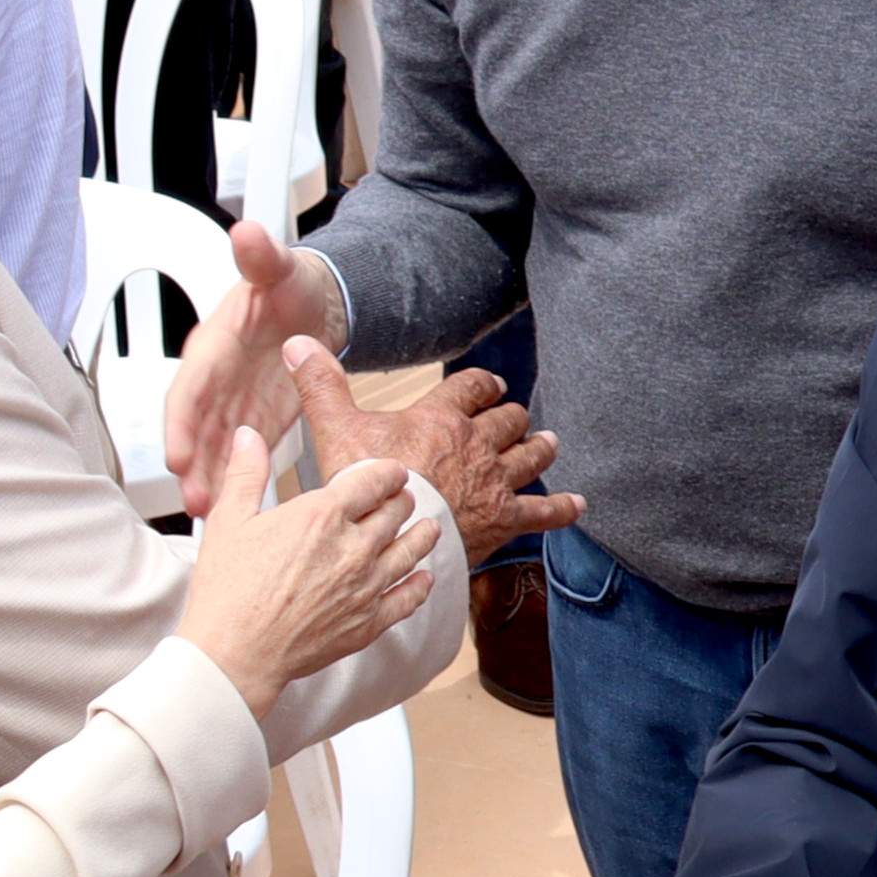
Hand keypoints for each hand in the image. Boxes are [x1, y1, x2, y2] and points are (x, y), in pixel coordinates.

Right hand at [162, 216, 345, 513]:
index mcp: (216, 344)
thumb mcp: (279, 267)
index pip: (191, 386)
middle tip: (193, 500)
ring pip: (215, 445)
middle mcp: (217, 377)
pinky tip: (232, 506)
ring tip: (208, 514)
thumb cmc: (290, 284)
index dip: (182, 422)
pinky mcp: (257, 417)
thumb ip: (262, 256)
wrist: (312, 301)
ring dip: (210, 478)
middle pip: (196, 426)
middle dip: (192, 464)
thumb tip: (246, 233)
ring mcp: (234, 400)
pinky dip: (236, 476)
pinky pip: (241, 451)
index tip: (177, 455)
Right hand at [176, 429, 437, 713]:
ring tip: (428, 528)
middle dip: (402, 502)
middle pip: (397, 513)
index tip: (393, 473)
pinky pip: (408, 599)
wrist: (234, 653)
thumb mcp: (229, 520)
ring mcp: (366, 586)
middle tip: (402, 501)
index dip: (388, 473)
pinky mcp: (369, 622)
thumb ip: (246, 472)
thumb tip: (249, 435)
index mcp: (322, 515)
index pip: (374, 481)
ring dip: (422, 535)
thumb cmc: (227, 590)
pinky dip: (419, 586)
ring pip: (412, 551)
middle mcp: (353, 548)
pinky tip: (423, 579)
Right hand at [287, 337, 582, 562]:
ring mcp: (495, 481)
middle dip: (511, 417)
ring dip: (540, 448)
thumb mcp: (335, 428)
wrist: (390, 533)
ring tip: (548, 442)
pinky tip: (577, 505)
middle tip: (517, 417)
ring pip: (529, 457)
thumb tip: (298, 343)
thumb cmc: (363, 482)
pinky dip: (561, 508)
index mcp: (440, 418)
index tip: (488, 385)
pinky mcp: (505, 518)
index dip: (482, 384)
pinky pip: (542, 511)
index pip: (471, 388)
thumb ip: (321, 385)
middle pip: (505, 421)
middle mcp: (476, 445)